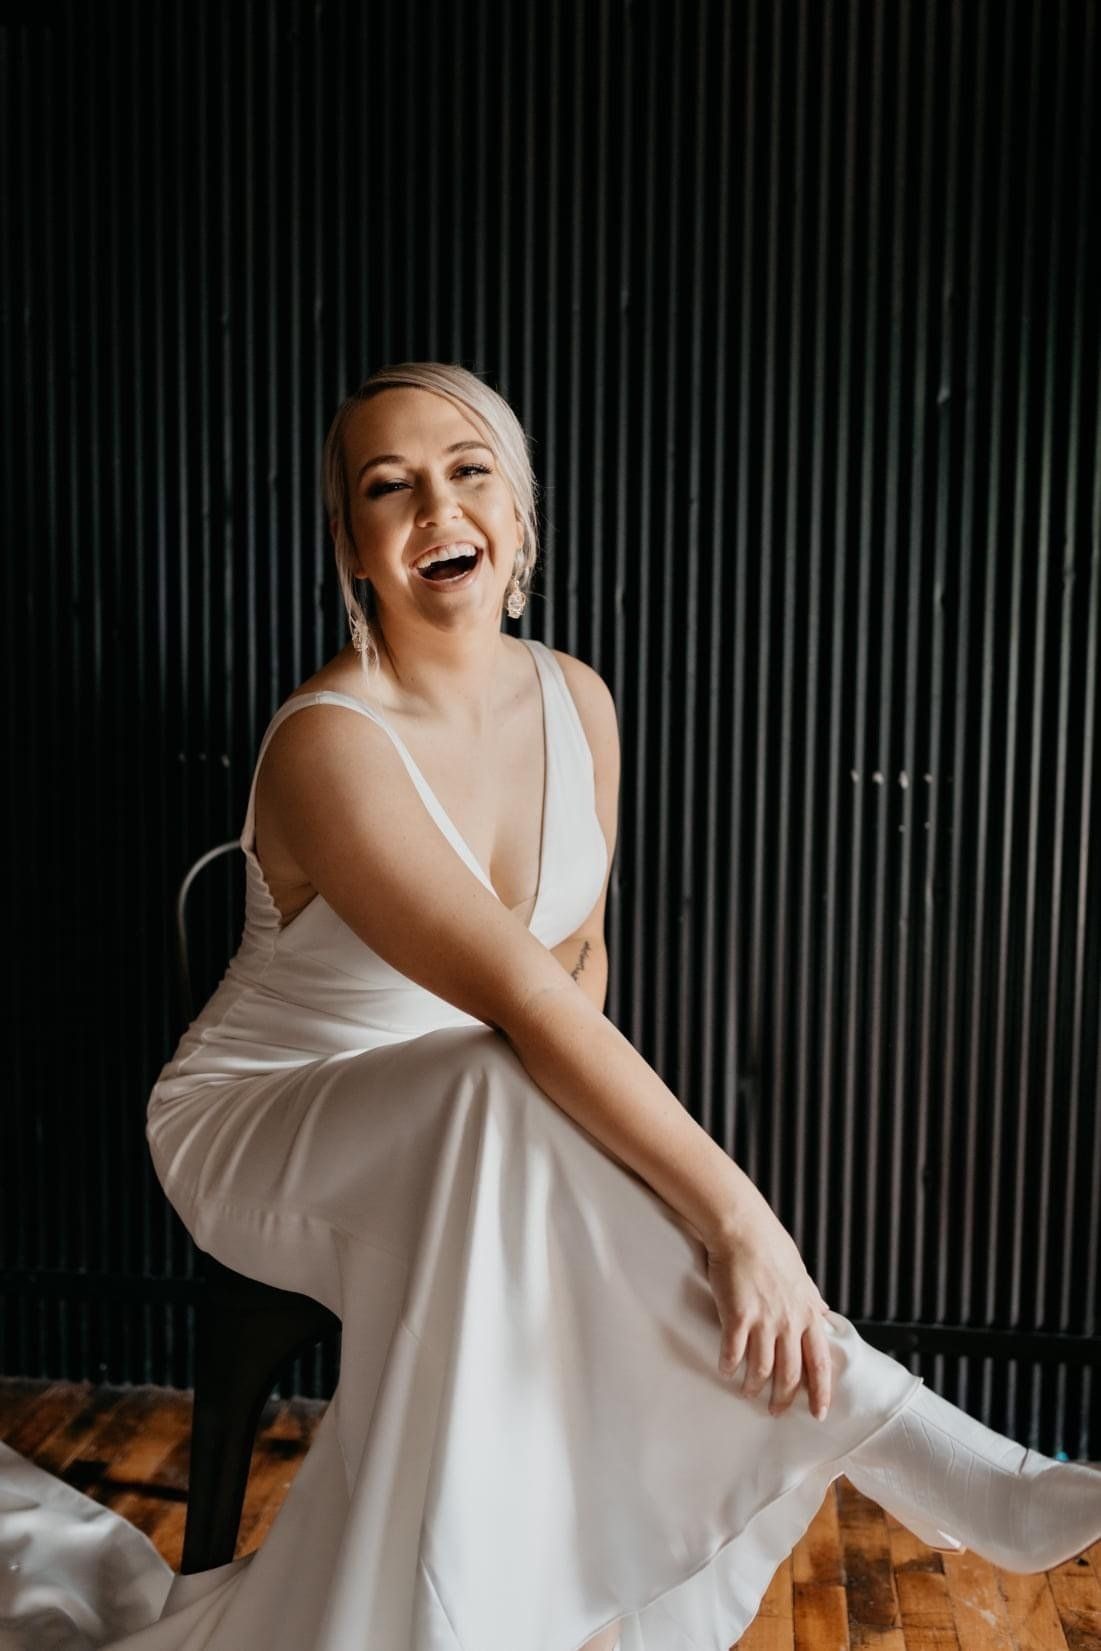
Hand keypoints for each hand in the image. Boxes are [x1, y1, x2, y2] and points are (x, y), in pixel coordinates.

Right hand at [704, 1194, 833, 1420]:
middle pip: (790, 1373)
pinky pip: (733, 1351)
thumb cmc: (771, 1247)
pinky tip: (725, 1370)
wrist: (742, 1228)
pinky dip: (729, 1365)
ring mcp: (764, 1319)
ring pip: (761, 1367)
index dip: (820, 1391)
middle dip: (783, 1398)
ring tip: (747, 1392)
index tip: (819, 1412)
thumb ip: (811, 1300)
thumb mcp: (801, 1275)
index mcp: (807, 1313)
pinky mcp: (738, 1315)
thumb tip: (824, 1314)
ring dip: (754, 1385)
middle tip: (775, 1411)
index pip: (819, 1362)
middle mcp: (789, 1321)